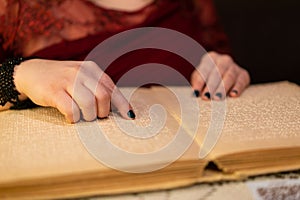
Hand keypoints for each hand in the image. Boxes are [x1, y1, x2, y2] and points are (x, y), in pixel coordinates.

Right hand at [13, 59, 133, 122]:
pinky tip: (71, 117)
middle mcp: (81, 72)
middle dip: (103, 112)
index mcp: (92, 69)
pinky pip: (70, 109)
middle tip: (95, 116)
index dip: (122, 104)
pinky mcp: (53, 91)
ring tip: (83, 117)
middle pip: (103, 96)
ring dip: (88, 116)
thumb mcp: (82, 78)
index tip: (129, 117)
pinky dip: (74, 118)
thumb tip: (118, 109)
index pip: (112, 88)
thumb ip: (98, 88)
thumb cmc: (63, 80)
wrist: (31, 72)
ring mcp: (67, 80)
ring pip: (88, 103)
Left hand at [191, 51, 249, 99]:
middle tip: (207, 97)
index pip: (204, 70)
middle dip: (211, 86)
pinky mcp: (244, 74)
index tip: (195, 93)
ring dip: (223, 88)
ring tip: (217, 98)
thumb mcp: (200, 77)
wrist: (224, 75)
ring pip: (229, 77)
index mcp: (211, 58)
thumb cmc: (208, 77)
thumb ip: (197, 83)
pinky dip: (237, 88)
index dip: (199, 82)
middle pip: (217, 73)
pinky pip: (241, 81)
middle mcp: (224, 60)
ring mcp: (235, 66)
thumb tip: (194, 93)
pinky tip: (233, 95)